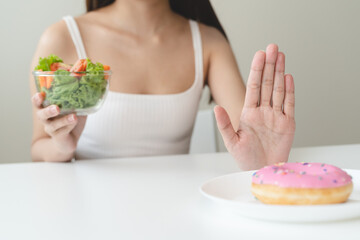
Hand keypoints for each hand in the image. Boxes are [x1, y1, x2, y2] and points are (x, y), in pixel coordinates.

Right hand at [31, 92, 86, 153]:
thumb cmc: (70, 119)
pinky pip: (62, 131)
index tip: (40, 94)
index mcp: (46, 108)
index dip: (37, 99)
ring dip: (63, 120)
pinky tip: (76, 120)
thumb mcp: (74, 106)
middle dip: (47, 111)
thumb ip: (77, 98)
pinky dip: (70, 125)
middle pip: (40, 115)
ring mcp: (51, 129)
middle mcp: (46, 119)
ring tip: (73, 116)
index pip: (37, 103)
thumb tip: (88, 86)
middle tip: (56, 108)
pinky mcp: (58, 136)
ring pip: (53, 125)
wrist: (70, 140)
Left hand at [214, 44, 294, 169]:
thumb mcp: (231, 142)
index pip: (253, 87)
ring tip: (280, 55)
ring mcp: (276, 116)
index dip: (256, 70)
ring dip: (280, 72)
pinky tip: (288, 76)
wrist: (262, 170)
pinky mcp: (288, 123)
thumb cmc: (245, 158)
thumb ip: (225, 125)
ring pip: (279, 89)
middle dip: (269, 65)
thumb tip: (216, 109)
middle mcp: (263, 111)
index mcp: (249, 113)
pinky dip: (290, 91)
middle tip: (272, 47)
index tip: (259, 54)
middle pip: (267, 83)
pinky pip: (289, 104)